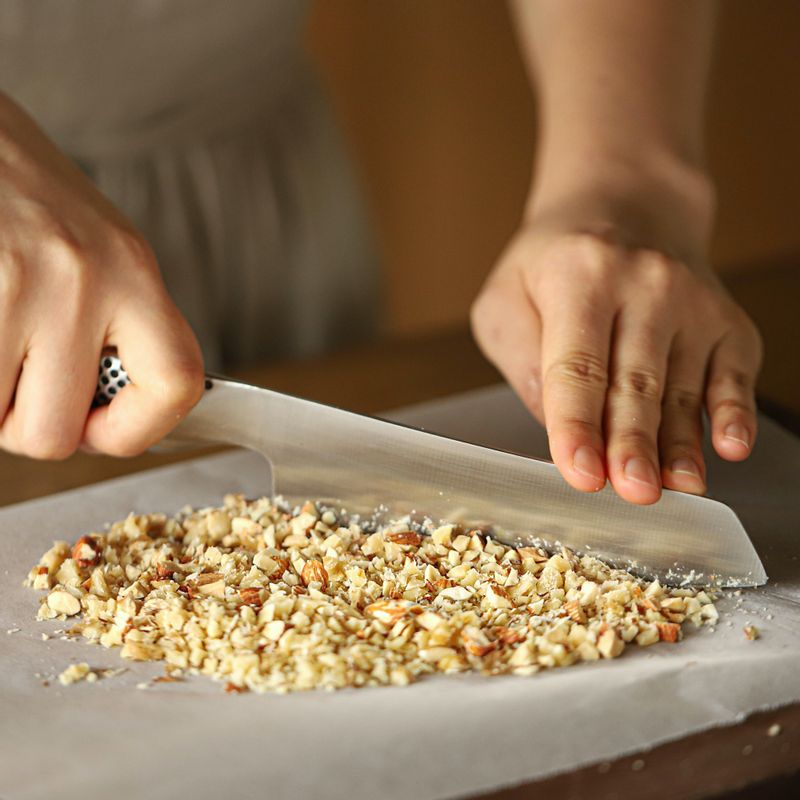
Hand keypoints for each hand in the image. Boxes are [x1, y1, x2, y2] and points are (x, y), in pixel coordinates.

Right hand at [0, 93, 203, 458]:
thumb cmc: (22, 194)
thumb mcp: (98, 249)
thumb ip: (120, 325)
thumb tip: (111, 419)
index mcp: (134, 269)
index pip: (177, 383)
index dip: (136, 430)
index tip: (100, 427)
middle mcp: (86, 276)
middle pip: (56, 433)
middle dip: (27, 425)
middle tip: (19, 383)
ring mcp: (18, 280)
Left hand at [471, 222, 761, 504]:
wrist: (627, 206)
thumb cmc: (556, 264)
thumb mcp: (508, 296)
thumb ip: (520, 354)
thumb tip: (551, 416)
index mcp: (579, 275)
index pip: (576, 364)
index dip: (577, 422)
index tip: (579, 471)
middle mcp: (644, 282)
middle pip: (636, 379)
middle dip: (633, 442)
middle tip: (632, 490)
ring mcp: (693, 300)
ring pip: (682, 387)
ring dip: (680, 443)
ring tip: (675, 487)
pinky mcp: (726, 319)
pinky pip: (732, 374)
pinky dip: (734, 411)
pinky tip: (729, 445)